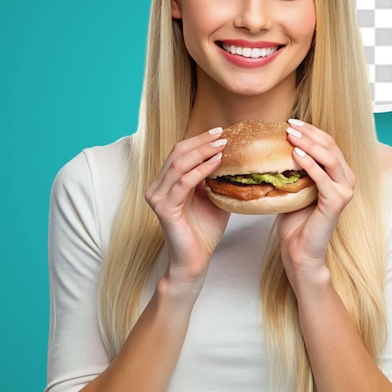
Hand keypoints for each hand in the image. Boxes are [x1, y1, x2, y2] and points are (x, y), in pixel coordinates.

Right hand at [145, 128, 229, 284]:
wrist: (196, 260)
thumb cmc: (204, 230)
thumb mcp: (213, 196)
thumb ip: (216, 177)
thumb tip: (234, 156)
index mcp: (166, 182)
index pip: (180, 152)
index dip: (199, 139)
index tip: (220, 131)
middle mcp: (157, 186)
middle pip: (177, 153)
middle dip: (201, 141)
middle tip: (222, 134)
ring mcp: (158, 197)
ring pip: (179, 164)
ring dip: (202, 152)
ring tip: (222, 145)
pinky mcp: (164, 208)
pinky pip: (184, 182)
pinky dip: (201, 170)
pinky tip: (217, 164)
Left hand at [277, 119, 355, 280]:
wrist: (300, 250)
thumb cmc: (295, 220)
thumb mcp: (294, 186)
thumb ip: (294, 167)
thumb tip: (277, 144)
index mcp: (339, 174)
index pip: (328, 143)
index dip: (311, 130)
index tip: (290, 121)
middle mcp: (346, 179)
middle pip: (330, 146)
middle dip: (309, 133)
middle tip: (288, 124)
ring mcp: (344, 190)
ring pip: (329, 158)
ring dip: (309, 144)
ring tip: (290, 135)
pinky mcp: (337, 202)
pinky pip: (323, 178)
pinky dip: (309, 164)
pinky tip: (296, 155)